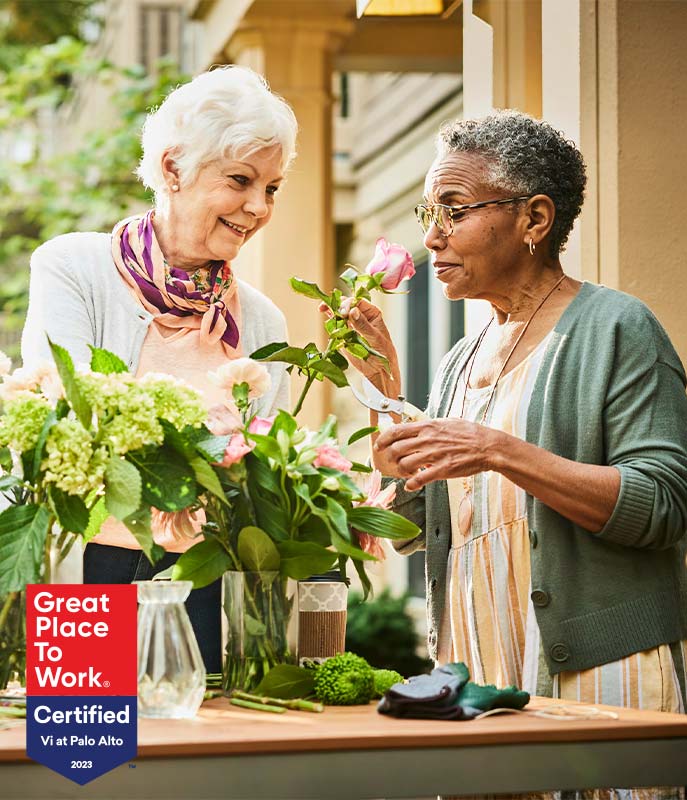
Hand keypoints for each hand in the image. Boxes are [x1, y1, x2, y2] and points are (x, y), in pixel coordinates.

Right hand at [320, 297, 400, 392]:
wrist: (378, 370)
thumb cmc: (383, 353)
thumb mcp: (375, 338)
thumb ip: (363, 325)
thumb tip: (353, 311)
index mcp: (372, 314)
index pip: (358, 303)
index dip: (349, 304)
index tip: (344, 312)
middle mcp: (361, 316)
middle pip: (347, 305)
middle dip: (339, 305)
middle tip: (334, 312)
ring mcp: (352, 324)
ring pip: (340, 313)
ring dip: (331, 309)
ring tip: (322, 307)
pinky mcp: (344, 334)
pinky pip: (335, 324)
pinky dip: (330, 319)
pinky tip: (323, 312)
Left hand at [375, 418, 496, 490]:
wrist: (487, 446)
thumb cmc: (469, 434)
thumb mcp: (446, 422)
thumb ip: (429, 426)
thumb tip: (415, 428)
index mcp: (427, 427)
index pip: (396, 431)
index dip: (383, 439)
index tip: (378, 446)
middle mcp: (427, 440)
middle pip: (396, 449)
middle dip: (390, 458)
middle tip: (392, 463)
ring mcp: (434, 455)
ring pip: (404, 464)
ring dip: (401, 471)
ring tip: (406, 473)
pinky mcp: (442, 469)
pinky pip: (419, 479)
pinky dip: (411, 484)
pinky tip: (410, 485)